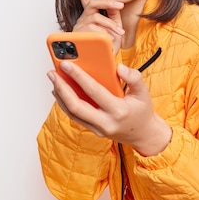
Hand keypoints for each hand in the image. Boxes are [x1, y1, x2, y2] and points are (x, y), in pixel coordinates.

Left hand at [48, 61, 171, 155]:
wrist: (144, 134)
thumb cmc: (143, 111)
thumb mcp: (144, 92)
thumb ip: (134, 77)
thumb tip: (119, 67)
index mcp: (119, 110)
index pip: (94, 91)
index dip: (78, 77)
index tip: (67, 65)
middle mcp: (106, 122)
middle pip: (76, 106)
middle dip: (62, 88)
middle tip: (53, 73)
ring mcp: (98, 129)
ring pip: (72, 113)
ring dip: (60, 96)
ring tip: (54, 80)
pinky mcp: (93, 130)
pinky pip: (75, 116)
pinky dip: (65, 103)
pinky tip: (62, 92)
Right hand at [73, 0, 124, 52]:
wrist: (102, 63)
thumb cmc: (106, 46)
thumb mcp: (113, 29)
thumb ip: (113, 16)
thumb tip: (116, 5)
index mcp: (89, 15)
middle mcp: (83, 18)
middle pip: (93, 4)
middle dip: (107, 2)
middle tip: (120, 5)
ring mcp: (81, 27)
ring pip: (96, 18)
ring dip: (110, 25)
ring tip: (119, 33)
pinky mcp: (81, 36)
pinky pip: (94, 30)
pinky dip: (105, 35)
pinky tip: (109, 41)